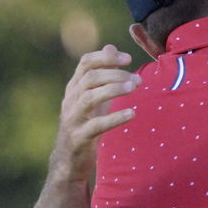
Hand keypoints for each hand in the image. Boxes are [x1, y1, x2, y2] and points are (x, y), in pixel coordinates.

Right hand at [50, 45, 136, 182]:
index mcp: (74, 88)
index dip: (106, 57)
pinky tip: (132, 113)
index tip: (128, 58)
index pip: (86, 63)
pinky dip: (114, 118)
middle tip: (138, 79)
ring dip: (114, 90)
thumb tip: (111, 46)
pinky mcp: (79, 137)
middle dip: (115, 74)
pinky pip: (96, 125)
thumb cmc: (85, 125)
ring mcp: (73, 118)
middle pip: (90, 78)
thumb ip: (102, 74)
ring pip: (90, 97)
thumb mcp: (93, 98)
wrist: (69, 161)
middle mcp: (71, 100)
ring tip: (134, 87)